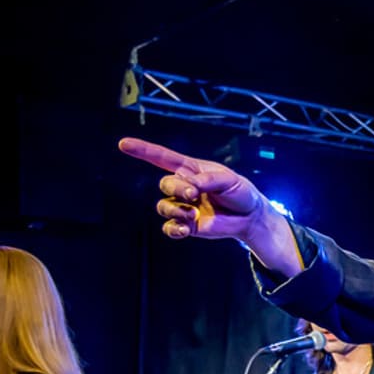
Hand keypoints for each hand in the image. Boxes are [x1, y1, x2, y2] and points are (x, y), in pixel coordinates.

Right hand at [117, 138, 297, 270]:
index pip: (162, 158)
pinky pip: (169, 227)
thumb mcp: (229, 180)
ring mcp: (184, 206)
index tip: (123, 144)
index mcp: (191, 170)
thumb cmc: (240, 192)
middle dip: (176, 188)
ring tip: (193, 214)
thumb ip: (207, 180)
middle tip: (194, 194)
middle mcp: (183, 187)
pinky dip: (174, 228)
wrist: (250, 216)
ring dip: (176, 210)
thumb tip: (189, 186)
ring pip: (164, 206)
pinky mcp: (187, 225)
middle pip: (166, 184)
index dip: (143, 150)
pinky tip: (185, 229)